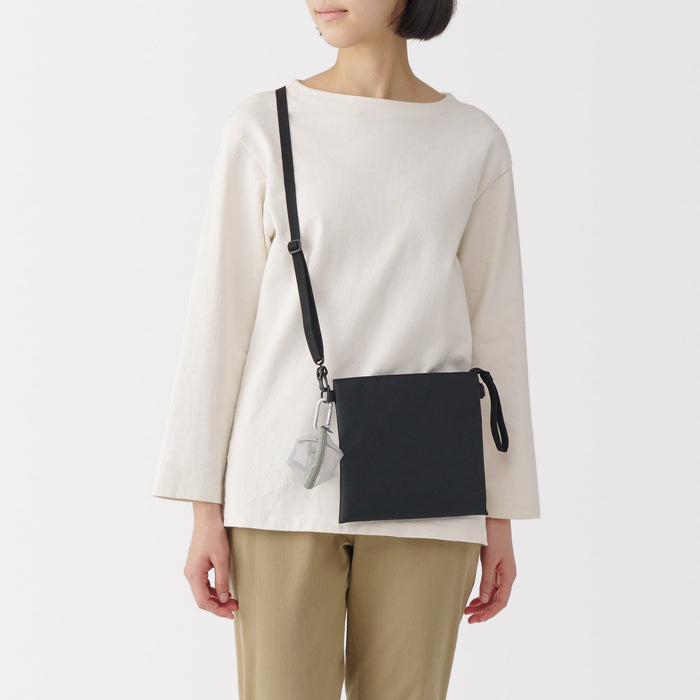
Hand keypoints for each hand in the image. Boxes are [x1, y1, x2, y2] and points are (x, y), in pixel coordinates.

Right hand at [183, 502, 238, 618]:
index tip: (231, 614)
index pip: (203, 601)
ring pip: (202, 592)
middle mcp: (190, 574)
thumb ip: (222, 581)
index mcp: (194, 574)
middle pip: (202, 599)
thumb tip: (223, 599)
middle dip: (218, 606)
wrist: (207, 517)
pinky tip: (225, 590)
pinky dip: (214, 590)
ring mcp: (192, 570)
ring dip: (217, 599)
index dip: (217, 611)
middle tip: (235, 608)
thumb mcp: (221, 559)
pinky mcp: (196, 565)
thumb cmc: (214, 535)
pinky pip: (203, 584)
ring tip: (233, 600)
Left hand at [464, 517, 515, 622]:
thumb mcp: (490, 559)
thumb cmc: (495, 536)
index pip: (501, 602)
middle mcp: (507, 576)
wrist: (496, 518)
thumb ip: (487, 580)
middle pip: (497, 600)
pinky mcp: (495, 566)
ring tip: (467, 611)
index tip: (476, 619)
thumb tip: (484, 599)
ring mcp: (502, 571)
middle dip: (484, 611)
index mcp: (509, 576)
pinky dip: (482, 594)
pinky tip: (473, 599)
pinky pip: (490, 585)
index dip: (489, 613)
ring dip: (481, 604)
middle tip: (469, 619)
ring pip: (493, 594)